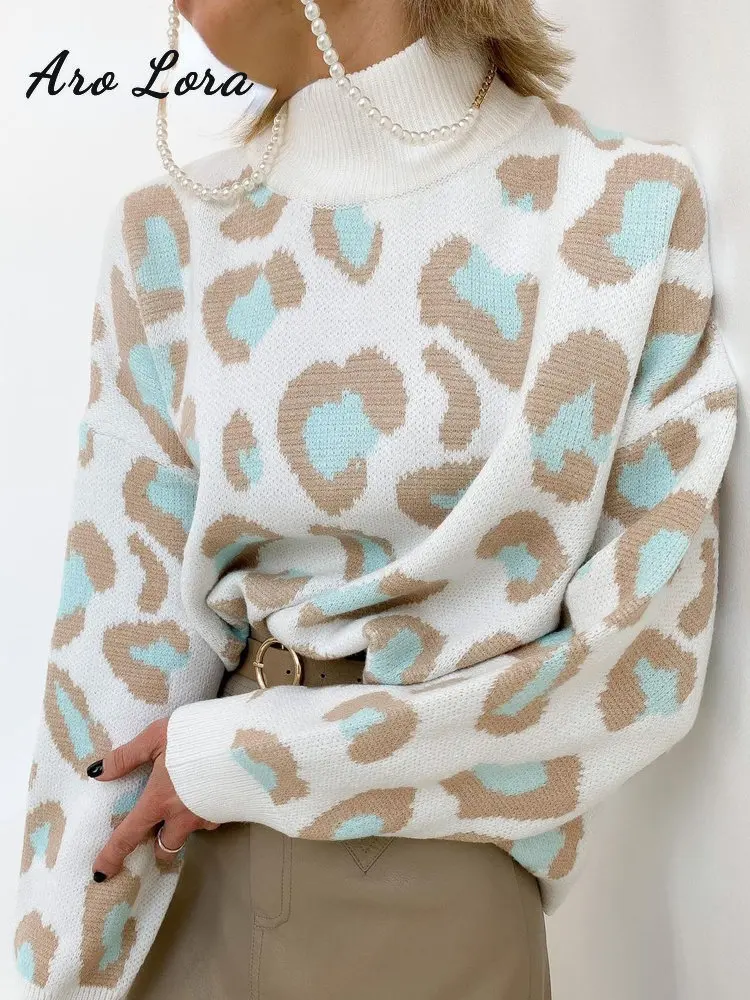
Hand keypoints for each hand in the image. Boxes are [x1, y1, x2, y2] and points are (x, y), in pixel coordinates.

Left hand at [87, 717, 219, 879]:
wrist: (246, 739)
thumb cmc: (197, 736)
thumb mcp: (157, 737)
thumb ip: (127, 756)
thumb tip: (98, 772)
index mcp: (158, 801)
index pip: (128, 836)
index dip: (112, 856)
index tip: (100, 873)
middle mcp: (181, 817)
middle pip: (164, 847)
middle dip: (157, 845)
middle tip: (155, 829)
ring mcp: (207, 817)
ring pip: (190, 833)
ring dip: (183, 826)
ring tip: (185, 804)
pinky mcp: (228, 811)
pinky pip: (212, 819)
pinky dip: (205, 812)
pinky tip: (209, 791)